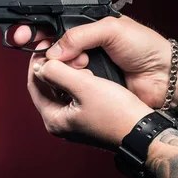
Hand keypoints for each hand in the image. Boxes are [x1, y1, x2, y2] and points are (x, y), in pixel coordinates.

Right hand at [14, 15, 177, 108]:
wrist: (165, 76)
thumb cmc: (144, 47)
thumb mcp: (111, 30)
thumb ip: (79, 36)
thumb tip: (53, 52)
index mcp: (86, 29)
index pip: (53, 27)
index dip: (36, 32)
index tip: (22, 37)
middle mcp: (83, 49)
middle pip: (51, 52)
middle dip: (49, 54)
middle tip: (55, 58)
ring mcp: (86, 71)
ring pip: (58, 71)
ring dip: (62, 70)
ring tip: (82, 67)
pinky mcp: (90, 90)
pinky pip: (70, 88)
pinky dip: (71, 85)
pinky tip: (80, 81)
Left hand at [27, 40, 153, 149]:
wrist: (143, 130)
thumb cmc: (117, 113)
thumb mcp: (84, 86)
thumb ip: (57, 72)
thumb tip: (41, 64)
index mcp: (54, 120)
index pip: (34, 85)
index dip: (37, 63)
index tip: (45, 47)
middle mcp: (61, 123)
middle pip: (48, 87)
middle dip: (56, 68)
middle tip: (69, 54)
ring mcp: (75, 122)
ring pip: (62, 89)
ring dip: (69, 73)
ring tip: (81, 63)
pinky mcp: (88, 118)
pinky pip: (76, 95)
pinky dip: (80, 82)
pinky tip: (90, 74)